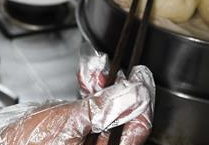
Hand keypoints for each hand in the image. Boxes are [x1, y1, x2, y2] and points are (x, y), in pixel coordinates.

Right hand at [0, 66, 154, 144]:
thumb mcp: (68, 121)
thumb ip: (103, 106)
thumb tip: (133, 92)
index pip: (138, 127)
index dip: (140, 98)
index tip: (139, 76)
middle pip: (121, 124)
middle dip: (117, 93)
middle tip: (112, 70)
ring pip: (105, 121)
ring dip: (101, 94)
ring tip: (95, 74)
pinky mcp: (73, 144)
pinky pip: (89, 124)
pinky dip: (88, 104)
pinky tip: (85, 86)